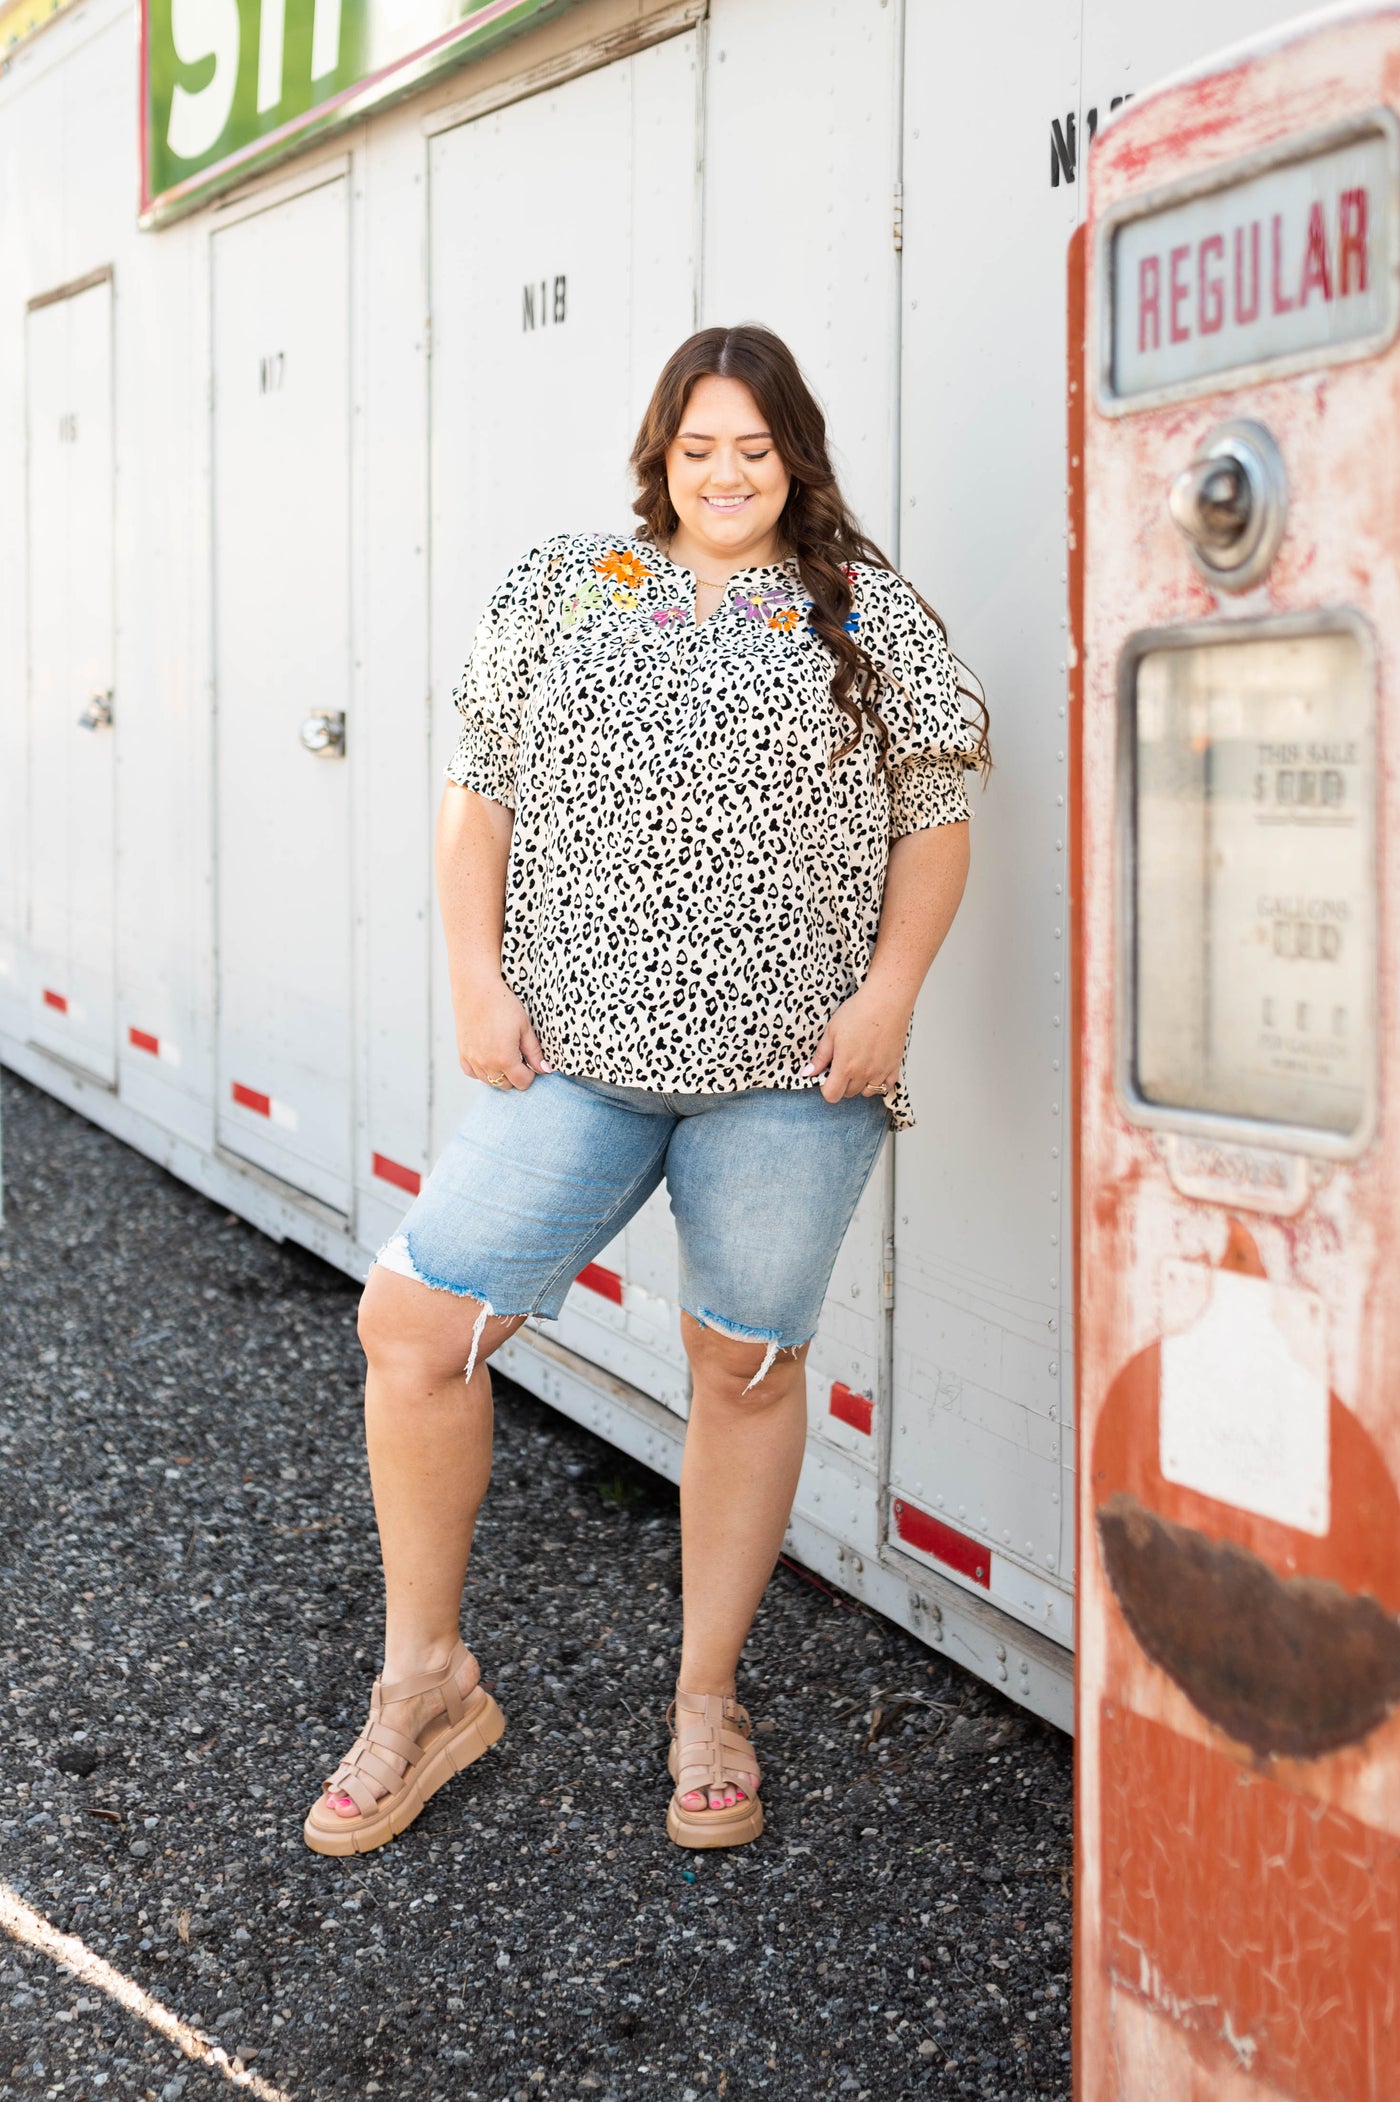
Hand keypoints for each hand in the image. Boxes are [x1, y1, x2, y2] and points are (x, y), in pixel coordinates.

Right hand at [454, 973, 553, 1089]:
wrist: (476, 989)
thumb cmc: (502, 1005)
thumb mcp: (525, 1028)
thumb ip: (534, 1053)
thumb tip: (545, 1070)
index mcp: (505, 1059)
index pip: (522, 1083)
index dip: (531, 1074)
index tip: (531, 1062)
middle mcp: (486, 1064)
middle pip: (506, 1085)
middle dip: (515, 1075)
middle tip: (519, 1057)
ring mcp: (472, 1060)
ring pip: (489, 1081)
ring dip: (499, 1073)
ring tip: (504, 1054)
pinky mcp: (462, 1054)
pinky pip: (473, 1073)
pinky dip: (481, 1070)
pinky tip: (488, 1057)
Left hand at [800, 985, 909, 1103]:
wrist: (886, 1001)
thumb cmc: (858, 1012)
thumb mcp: (831, 1032)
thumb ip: (820, 1057)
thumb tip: (807, 1073)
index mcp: (844, 1066)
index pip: (832, 1095)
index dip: (826, 1088)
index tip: (826, 1075)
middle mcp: (863, 1073)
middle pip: (848, 1093)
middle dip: (841, 1084)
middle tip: (842, 1064)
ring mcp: (880, 1071)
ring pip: (867, 1092)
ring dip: (860, 1084)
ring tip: (858, 1065)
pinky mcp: (894, 1066)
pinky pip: (886, 1086)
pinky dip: (879, 1082)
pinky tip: (874, 1068)